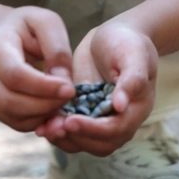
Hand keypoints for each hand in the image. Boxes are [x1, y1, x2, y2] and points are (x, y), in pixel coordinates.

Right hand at [0, 7, 74, 131]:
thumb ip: (56, 48)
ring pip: (12, 116)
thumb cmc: (25, 26)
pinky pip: (14, 122)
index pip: (15, 75)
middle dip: (45, 105)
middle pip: (10, 101)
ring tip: (61, 102)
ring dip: (42, 115)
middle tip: (69, 98)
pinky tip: (49, 107)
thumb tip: (63, 81)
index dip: (44, 87)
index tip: (70, 89)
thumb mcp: (45, 22)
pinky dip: (35, 121)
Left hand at [35, 19, 157, 155]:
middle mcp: (120, 120)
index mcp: (136, 109)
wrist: (114, 35)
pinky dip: (57, 130)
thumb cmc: (128, 42)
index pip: (116, 129)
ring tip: (44, 128)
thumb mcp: (135, 55)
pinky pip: (72, 131)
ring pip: (84, 142)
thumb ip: (132, 79)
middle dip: (76, 137)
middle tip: (52, 127)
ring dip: (64, 139)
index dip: (93, 129)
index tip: (70, 121)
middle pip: (100, 143)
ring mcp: (101, 118)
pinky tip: (42, 123)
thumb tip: (120, 106)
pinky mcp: (84, 113)